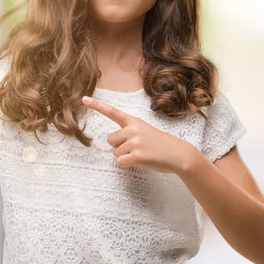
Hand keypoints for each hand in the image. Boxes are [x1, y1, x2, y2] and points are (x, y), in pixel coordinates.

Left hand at [82, 95, 198, 173]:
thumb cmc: (160, 144)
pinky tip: (141, 161)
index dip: (97, 106)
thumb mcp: (145, 131)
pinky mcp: (137, 155)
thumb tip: (113, 146)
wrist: (179, 154)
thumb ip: (128, 133)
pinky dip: (127, 164)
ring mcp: (135, 142)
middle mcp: (132, 129)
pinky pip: (120, 162)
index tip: (84, 99)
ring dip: (125, 156)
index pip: (112, 112)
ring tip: (142, 154)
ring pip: (115, 153)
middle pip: (110, 140)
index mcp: (134, 121)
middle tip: (136, 148)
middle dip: (119, 147)